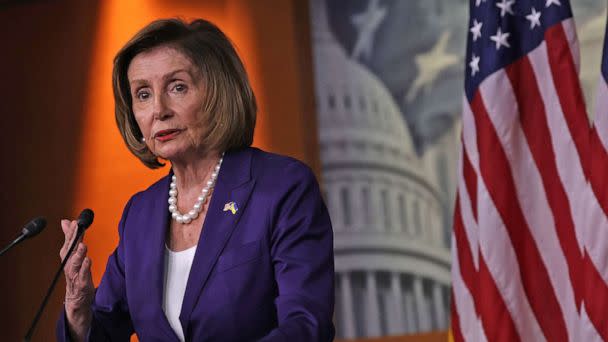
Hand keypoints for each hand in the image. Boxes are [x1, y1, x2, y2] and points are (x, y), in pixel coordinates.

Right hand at [60, 219, 93, 340]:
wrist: (76, 299)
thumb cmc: (76, 273)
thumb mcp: (73, 254)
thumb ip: (71, 238)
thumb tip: (65, 221)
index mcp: (67, 257)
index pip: (68, 241)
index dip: (71, 231)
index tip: (74, 221)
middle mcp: (69, 264)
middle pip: (70, 250)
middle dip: (73, 239)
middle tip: (77, 228)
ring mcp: (74, 275)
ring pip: (75, 263)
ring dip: (78, 254)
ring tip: (83, 245)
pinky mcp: (81, 284)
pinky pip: (83, 276)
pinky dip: (85, 268)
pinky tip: (88, 260)